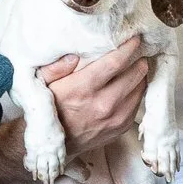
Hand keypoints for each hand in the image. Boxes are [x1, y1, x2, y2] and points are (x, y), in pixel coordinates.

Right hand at [40, 36, 150, 157]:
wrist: (56, 144)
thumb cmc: (49, 109)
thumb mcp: (42, 84)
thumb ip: (56, 67)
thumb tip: (75, 54)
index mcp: (82, 89)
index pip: (114, 63)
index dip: (127, 48)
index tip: (134, 39)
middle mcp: (102, 104)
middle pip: (133, 75)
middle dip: (138, 60)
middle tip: (138, 50)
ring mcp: (114, 119)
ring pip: (139, 89)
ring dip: (140, 75)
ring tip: (136, 65)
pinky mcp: (120, 128)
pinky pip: (137, 104)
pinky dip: (137, 92)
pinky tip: (131, 84)